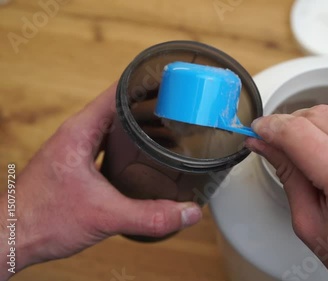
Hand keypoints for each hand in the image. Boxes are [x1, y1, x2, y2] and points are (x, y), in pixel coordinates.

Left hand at [0, 84, 201, 279]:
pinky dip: (125, 147)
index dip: (144, 84)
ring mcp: (74, 150)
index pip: (117, 93)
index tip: (168, 82)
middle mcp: (76, 136)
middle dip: (148, 107)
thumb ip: (151, 215)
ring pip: (111, 128)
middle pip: (118, 108)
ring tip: (166, 130)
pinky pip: (106, 146)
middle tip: (177, 108)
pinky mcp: (75, 166)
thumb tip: (187, 213)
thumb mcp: (106, 216)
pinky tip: (140, 159)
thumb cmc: (40, 220)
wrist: (11, 239)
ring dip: (136, 128)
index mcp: (80, 132)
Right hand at [246, 101, 327, 280]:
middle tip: (277, 142)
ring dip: (319, 121)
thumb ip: (288, 176)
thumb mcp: (312, 226)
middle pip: (321, 114)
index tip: (258, 129)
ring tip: (309, 147)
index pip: (299, 133)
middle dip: (291, 124)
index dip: (270, 127)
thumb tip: (268, 146)